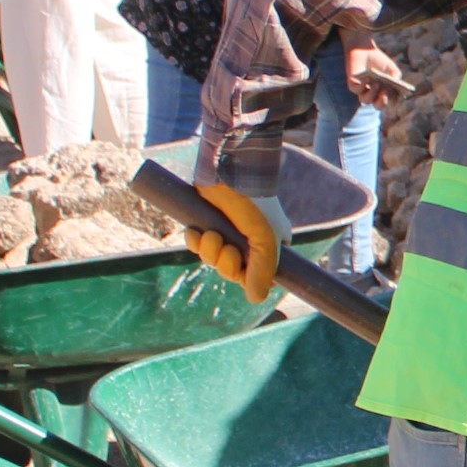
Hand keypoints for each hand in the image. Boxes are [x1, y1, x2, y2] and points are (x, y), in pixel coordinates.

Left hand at [185, 181, 279, 300]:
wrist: (226, 166)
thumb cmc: (252, 201)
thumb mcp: (264, 239)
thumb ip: (263, 271)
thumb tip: (256, 300)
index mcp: (271, 243)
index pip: (261, 276)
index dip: (249, 277)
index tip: (243, 267)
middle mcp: (250, 239)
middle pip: (234, 271)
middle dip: (225, 263)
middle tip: (225, 248)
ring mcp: (227, 231)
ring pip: (214, 260)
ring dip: (209, 252)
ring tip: (210, 234)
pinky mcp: (206, 222)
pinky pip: (197, 245)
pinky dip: (194, 242)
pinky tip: (195, 231)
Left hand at [342, 44, 411, 108]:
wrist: (363, 51)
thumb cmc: (379, 61)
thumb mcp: (391, 68)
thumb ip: (396, 76)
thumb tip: (395, 84)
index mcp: (384, 94)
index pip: (389, 103)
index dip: (393, 101)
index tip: (397, 95)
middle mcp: (373, 95)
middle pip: (378, 106)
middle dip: (382, 102)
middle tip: (385, 94)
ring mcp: (362, 91)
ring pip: (365, 100)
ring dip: (372, 93)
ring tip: (377, 83)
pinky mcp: (352, 85)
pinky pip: (357, 89)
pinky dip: (363, 85)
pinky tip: (368, 78)